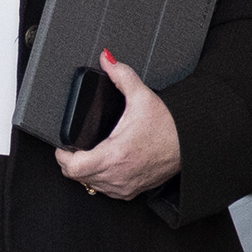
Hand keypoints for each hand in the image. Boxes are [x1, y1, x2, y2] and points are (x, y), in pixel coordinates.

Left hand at [52, 50, 181, 201]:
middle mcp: (117, 174)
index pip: (73, 167)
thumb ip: (121, 75)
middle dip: (71, 162)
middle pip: (77, 177)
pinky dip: (99, 180)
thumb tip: (106, 59)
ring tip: (86, 155)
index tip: (62, 146)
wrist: (189, 144)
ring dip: (85, 172)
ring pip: (90, 185)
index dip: (62, 156)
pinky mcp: (131, 191)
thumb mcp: (142, 96)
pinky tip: (104, 166)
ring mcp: (123, 186)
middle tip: (73, 147)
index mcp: (114, 154)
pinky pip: (105, 190)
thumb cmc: (168, 127)